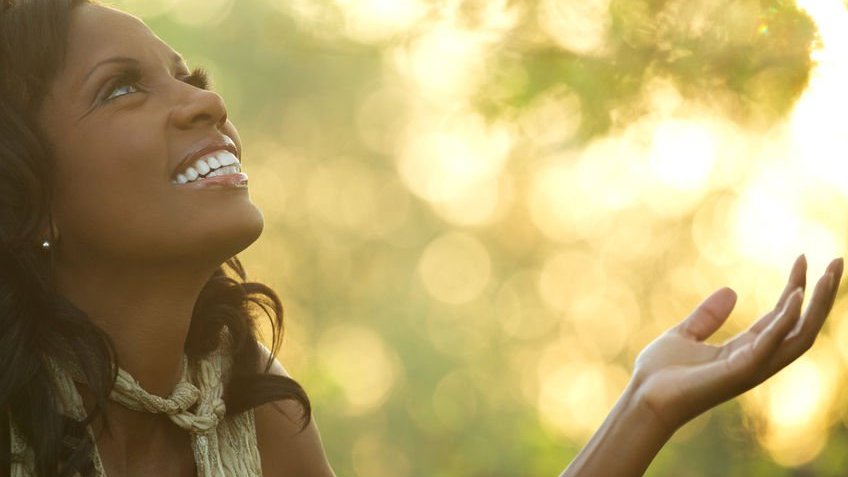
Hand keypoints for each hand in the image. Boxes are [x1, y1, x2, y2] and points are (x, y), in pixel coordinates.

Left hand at [630, 255, 842, 433]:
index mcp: (745, 350)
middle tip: (837, 262)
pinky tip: (794, 295)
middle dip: (822, 296)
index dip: (796, 288)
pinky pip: (771, 344)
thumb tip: (732, 290)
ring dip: (816, 305)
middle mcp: (756, 359)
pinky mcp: (740, 372)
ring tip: (827, 274)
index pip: (782, 317)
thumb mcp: (684, 334)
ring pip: (799, 336)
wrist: (643, 397)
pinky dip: (785, 320)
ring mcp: (752, 367)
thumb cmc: (660, 374)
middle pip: (802, 326)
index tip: (803, 258)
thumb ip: (708, 316)